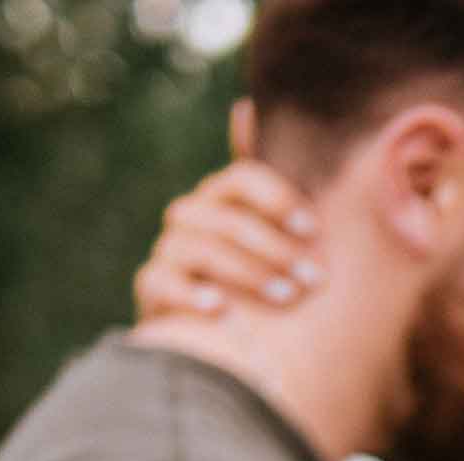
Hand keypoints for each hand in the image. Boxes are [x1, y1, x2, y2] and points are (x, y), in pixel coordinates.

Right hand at [132, 101, 325, 321]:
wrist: (236, 347)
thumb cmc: (273, 285)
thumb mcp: (292, 241)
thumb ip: (291, 192)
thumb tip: (250, 109)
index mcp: (227, 199)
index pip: (242, 178)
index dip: (277, 199)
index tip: (312, 229)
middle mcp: (193, 217)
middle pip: (226, 217)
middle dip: (274, 248)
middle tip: (312, 279)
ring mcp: (170, 251)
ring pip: (199, 247)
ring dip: (247, 272)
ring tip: (285, 298)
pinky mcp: (152, 288)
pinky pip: (161, 281)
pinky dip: (191, 294)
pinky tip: (221, 309)